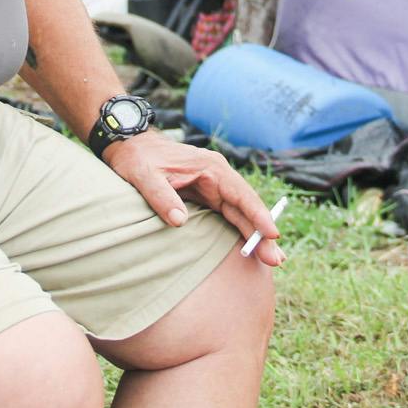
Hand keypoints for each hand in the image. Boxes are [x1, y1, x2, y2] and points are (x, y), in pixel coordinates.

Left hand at [102, 132, 284, 266]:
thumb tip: (179, 221)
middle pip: (246, 208)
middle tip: (276, 259)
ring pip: (241, 214)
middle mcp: (219, 178)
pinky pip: (230, 216)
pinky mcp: (207, 197)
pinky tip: (252, 248)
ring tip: (271, 260)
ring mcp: (214, 188)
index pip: (241, 194)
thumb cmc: (139, 159)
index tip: (271, 234)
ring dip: (256, 236)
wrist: (131, 146)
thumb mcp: (145, 176)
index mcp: (211, 168)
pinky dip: (242, 231)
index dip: (258, 215)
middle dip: (262, 233)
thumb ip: (162, 197)